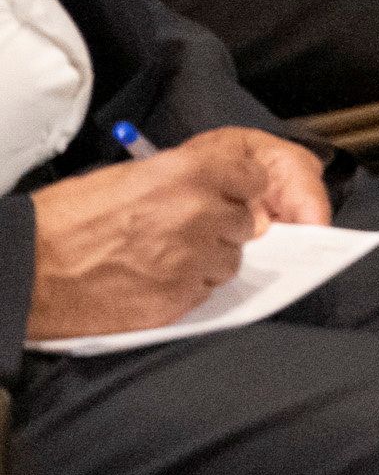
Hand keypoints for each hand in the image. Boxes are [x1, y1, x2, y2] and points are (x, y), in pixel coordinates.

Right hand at [25, 132, 325, 342]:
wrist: (30, 271)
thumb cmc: (67, 219)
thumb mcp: (129, 176)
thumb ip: (181, 179)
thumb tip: (212, 186)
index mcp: (189, 174)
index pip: (252, 176)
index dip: (239, 187)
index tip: (226, 194)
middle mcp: (200, 214)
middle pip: (242, 221)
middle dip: (221, 224)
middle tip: (185, 229)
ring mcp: (193, 260)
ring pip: (229, 259)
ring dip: (208, 257)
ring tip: (166, 256)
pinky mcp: (179, 299)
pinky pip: (206, 290)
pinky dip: (189, 285)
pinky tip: (156, 279)